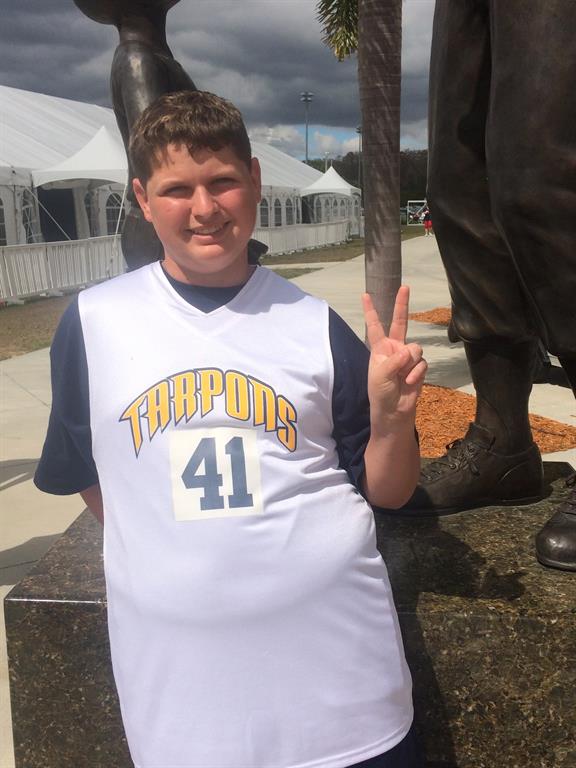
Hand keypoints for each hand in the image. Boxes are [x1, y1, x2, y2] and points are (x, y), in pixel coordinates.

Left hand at [362, 286, 426, 428]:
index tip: (365, 295)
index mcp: (379, 349)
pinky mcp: (418, 368)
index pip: (375, 326)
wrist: (393, 412)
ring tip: (402, 377)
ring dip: (410, 363)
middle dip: (402, 305)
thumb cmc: (380, 393)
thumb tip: (411, 351)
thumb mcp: (380, 375)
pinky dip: (416, 374)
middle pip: (400, 322)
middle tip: (405, 287)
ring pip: (416, 349)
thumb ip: (394, 360)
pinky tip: (409, 383)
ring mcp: (407, 358)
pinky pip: (422, 363)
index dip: (371, 311)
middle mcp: (394, 349)